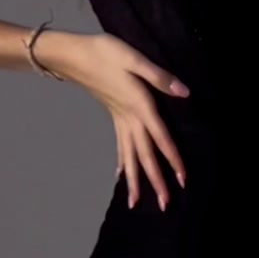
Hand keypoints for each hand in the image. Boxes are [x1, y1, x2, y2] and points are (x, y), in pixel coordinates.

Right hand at [51, 29, 190, 210]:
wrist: (74, 55)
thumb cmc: (105, 52)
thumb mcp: (134, 58)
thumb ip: (159, 76)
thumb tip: (184, 92)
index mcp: (139, 105)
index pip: (160, 138)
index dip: (173, 159)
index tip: (182, 180)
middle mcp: (129, 118)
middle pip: (145, 155)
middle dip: (154, 181)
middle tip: (164, 205)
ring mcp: (119, 120)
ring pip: (130, 156)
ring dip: (136, 180)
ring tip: (136, 203)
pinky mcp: (113, 116)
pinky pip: (120, 146)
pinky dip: (123, 163)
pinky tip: (122, 176)